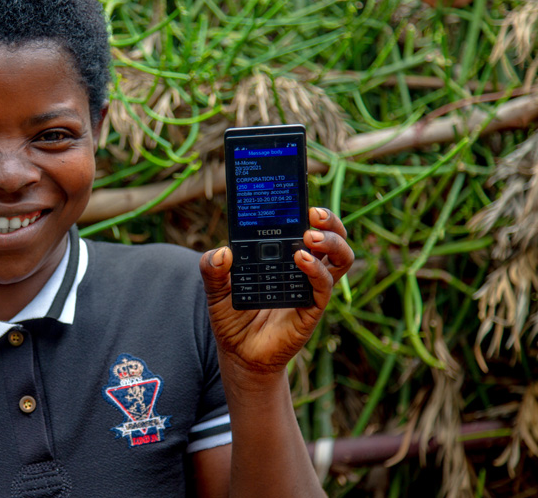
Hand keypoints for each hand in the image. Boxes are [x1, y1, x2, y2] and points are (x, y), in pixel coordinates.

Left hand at [200, 207, 353, 376]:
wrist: (238, 355)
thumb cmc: (231, 317)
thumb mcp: (214, 289)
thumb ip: (212, 268)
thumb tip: (223, 253)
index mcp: (284, 256)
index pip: (306, 227)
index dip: (309, 210)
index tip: (300, 196)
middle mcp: (303, 268)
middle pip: (333, 237)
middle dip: (330, 221)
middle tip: (313, 213)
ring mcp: (310, 288)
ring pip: (341, 258)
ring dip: (332, 241)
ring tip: (311, 234)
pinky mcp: (312, 309)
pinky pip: (324, 286)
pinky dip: (316, 269)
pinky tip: (301, 259)